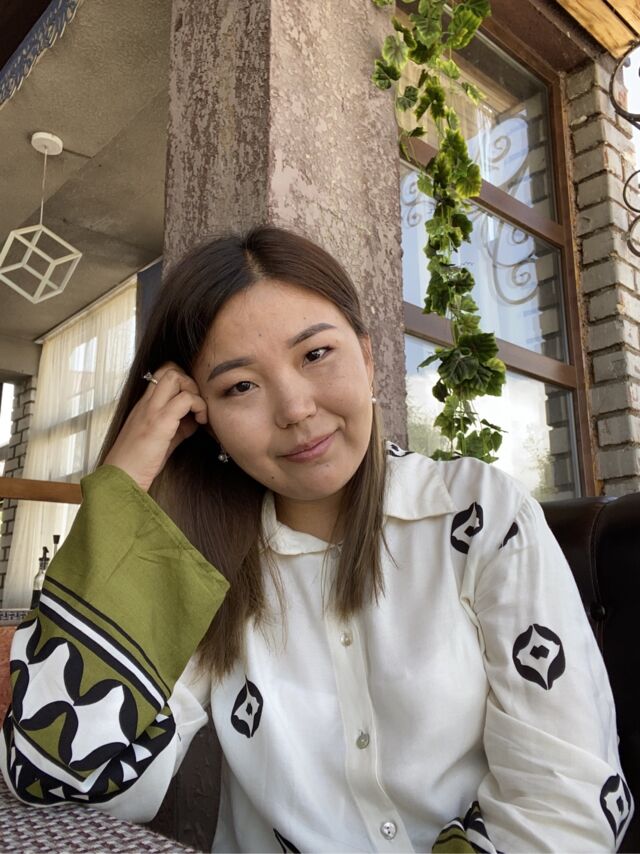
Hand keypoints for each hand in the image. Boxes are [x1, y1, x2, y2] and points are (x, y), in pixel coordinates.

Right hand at [103, 363, 208, 491]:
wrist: (122, 479)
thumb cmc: (138, 463)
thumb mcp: (161, 440)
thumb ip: (177, 427)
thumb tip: (194, 420)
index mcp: (144, 405)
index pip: (162, 375)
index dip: (182, 382)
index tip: (191, 404)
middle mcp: (146, 403)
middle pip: (168, 368)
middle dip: (189, 380)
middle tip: (196, 404)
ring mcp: (151, 410)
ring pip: (175, 376)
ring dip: (194, 391)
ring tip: (199, 413)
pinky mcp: (159, 422)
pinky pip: (185, 399)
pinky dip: (199, 406)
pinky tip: (200, 422)